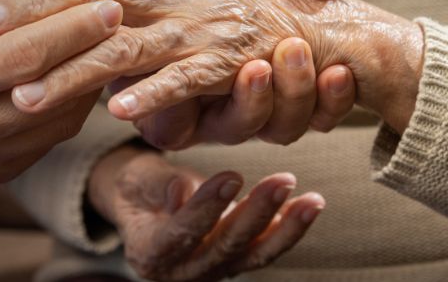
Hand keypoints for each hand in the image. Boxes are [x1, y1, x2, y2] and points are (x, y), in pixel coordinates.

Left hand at [0, 0, 422, 132]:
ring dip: (73, 72)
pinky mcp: (228, 63)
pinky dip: (156, 95)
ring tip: (26, 94)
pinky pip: (186, 80)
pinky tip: (120, 112)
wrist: (325, 29)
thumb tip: (93, 5)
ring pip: (125, 49)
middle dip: (33, 10)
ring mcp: (197, 28)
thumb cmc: (248, 15)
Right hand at [0, 0, 119, 186]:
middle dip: (91, 52)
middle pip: (49, 92)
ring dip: (87, 80)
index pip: (25, 56)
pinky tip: (74, 76)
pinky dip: (69, 105)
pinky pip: (50, 138)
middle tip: (123, 20)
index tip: (110, 2)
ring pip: (60, 121)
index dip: (73, 30)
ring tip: (101, 44)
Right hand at [88, 145, 323, 280]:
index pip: (181, 234)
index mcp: (150, 253)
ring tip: (312, 200)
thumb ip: (158, 186)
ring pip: (253, 254)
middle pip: (224, 247)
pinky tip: (307, 207)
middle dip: (257, 214)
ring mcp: (211, 271)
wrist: (144, 208)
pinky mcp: (234, 264)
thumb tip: (183, 191)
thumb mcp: (135, 180)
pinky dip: (287, 230)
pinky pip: (264, 250)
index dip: (206, 208)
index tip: (232, 176)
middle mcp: (182, 271)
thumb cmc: (137, 189)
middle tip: (283, 181)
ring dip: (286, 228)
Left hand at [124, 0, 354, 148]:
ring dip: (254, 99)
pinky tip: (156, 98)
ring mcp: (211, 121)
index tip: (342, 71)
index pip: (325, 101)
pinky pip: (174, 126)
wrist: (140, 10)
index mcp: (281, 78)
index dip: (336, 95)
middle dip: (300, 93)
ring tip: (254, 68)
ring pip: (246, 127)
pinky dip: (166, 103)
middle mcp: (252, 108)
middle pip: (292, 123)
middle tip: (298, 55)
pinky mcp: (166, 125)